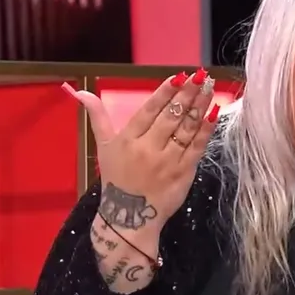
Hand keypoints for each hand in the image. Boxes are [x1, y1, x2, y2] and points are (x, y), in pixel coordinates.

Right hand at [62, 68, 219, 233]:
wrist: (129, 219)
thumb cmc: (117, 177)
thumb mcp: (103, 146)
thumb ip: (97, 116)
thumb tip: (80, 91)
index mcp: (128, 139)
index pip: (149, 110)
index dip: (164, 92)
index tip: (179, 76)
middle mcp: (148, 148)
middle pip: (171, 116)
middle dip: (187, 94)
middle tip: (200, 76)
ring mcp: (168, 160)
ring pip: (186, 128)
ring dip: (200, 106)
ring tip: (209, 88)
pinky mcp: (184, 172)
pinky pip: (197, 146)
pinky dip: (206, 129)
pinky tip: (214, 113)